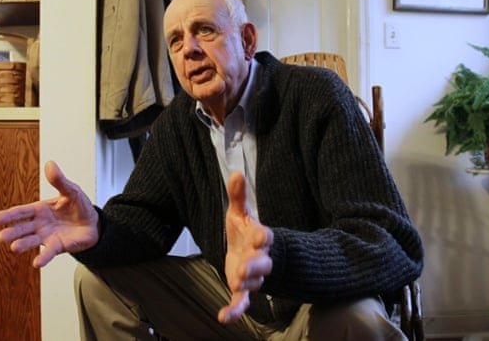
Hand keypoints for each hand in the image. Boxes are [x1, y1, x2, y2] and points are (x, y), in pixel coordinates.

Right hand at [0, 160, 99, 267]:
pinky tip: (36, 263)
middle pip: (22, 228)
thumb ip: (59, 180)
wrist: (93, 223)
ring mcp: (47, 236)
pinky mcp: (57, 246)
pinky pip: (49, 252)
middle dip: (11, 232)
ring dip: (23, 244)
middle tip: (1, 236)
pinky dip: (43, 258)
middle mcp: (39, 224)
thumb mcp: (71, 191)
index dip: (8, 216)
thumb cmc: (79, 206)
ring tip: (14, 247)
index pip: (21, 212)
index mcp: (40, 209)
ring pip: (32, 241)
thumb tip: (50, 164)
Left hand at [218, 171, 273, 322]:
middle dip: (255, 265)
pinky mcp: (243, 289)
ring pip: (254, 282)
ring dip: (246, 283)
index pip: (264, 236)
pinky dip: (235, 310)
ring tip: (237, 282)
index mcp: (259, 238)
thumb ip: (238, 196)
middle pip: (261, 263)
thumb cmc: (245, 233)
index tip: (262, 236)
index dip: (263, 236)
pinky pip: (242, 302)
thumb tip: (234, 172)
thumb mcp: (239, 214)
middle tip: (245, 268)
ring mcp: (251, 275)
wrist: (252, 255)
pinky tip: (224, 317)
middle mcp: (258, 258)